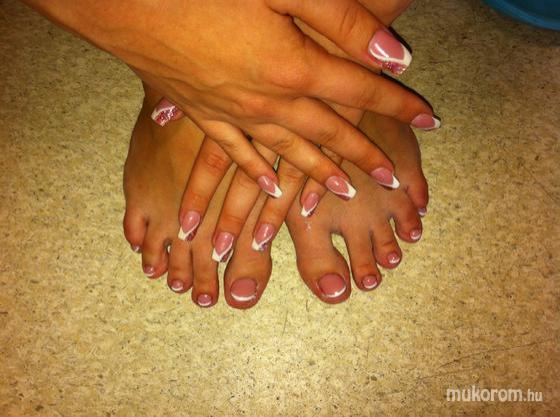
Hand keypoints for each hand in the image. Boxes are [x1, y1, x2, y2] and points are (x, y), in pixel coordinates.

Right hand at [174, 0, 432, 251]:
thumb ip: (342, 21)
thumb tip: (393, 57)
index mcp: (292, 66)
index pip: (360, 89)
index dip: (398, 104)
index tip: (430, 119)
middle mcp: (266, 100)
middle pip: (328, 133)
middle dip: (365, 153)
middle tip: (391, 179)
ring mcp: (232, 111)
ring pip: (287, 152)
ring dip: (319, 174)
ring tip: (345, 191)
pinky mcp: (200, 111)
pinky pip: (236, 152)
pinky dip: (257, 173)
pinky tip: (271, 189)